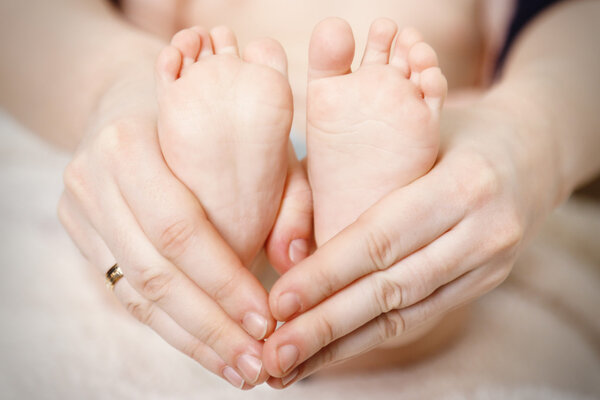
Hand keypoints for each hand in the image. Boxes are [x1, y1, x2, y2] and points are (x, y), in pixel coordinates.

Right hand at [57, 71, 275, 388]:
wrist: (132, 100)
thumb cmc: (207, 118)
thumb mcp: (257, 138)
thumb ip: (285, 195)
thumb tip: (296, 261)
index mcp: (128, 142)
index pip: (178, 228)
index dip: (223, 281)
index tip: (266, 321)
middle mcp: (91, 179)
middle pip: (153, 272)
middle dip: (210, 326)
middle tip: (256, 364)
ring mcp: (80, 210)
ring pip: (134, 295)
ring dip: (191, 339)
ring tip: (238, 368)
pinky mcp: (82, 234)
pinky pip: (125, 293)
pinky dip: (169, 327)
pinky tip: (207, 347)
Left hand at [262, 99, 558, 385]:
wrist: (533, 149)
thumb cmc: (456, 131)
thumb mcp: (412, 129)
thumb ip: (357, 168)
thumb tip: (288, 238)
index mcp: (463, 184)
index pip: (382, 238)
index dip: (327, 274)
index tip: (279, 302)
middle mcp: (483, 232)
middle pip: (392, 290)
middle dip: (326, 326)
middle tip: (275, 355)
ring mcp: (489, 265)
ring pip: (407, 315)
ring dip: (344, 345)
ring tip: (292, 365)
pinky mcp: (483, 283)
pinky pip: (422, 316)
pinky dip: (373, 337)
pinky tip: (334, 352)